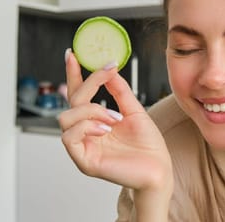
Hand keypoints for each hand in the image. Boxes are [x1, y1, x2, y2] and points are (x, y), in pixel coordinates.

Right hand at [57, 50, 171, 191]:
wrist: (159, 170)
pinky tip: (105, 129)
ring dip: (90, 110)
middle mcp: (86, 133)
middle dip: (88, 85)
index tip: (73, 54)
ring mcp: (83, 147)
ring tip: (113, 118)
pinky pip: (69, 137)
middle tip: (107, 75)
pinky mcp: (83, 161)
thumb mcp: (134, 110)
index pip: (79, 94)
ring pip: (65, 118)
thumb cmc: (148, 145)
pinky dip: (86, 127)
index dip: (74, 74)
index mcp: (96, 121)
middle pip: (71, 102)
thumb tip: (110, 68)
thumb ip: (120, 91)